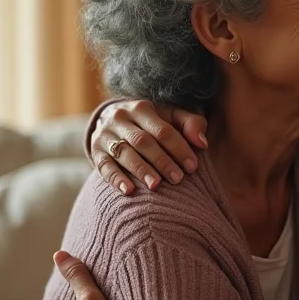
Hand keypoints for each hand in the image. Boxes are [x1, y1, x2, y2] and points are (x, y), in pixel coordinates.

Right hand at [91, 100, 207, 193]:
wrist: (111, 119)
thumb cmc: (151, 122)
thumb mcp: (171, 116)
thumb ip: (191, 124)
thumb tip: (203, 143)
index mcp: (142, 108)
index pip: (163, 130)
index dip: (179, 148)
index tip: (192, 167)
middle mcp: (121, 118)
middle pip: (143, 141)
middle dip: (162, 161)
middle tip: (178, 179)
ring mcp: (105, 135)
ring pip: (124, 153)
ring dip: (140, 170)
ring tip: (155, 186)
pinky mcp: (95, 152)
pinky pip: (104, 166)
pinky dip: (116, 179)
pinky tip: (128, 191)